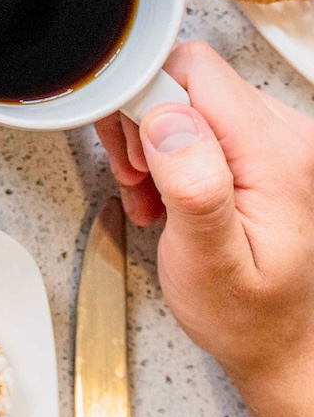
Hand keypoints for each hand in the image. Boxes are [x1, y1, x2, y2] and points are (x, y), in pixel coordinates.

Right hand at [95, 40, 313, 402]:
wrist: (277, 344)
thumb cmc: (246, 315)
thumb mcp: (208, 260)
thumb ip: (192, 185)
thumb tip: (168, 120)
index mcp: (276, 154)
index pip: (194, 72)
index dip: (146, 101)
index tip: (133, 152)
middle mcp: (283, 136)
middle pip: (186, 80)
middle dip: (143, 124)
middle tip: (136, 177)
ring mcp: (273, 141)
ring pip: (185, 99)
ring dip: (150, 141)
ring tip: (147, 190)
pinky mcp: (258, 150)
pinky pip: (196, 121)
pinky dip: (166, 151)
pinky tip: (163, 190)